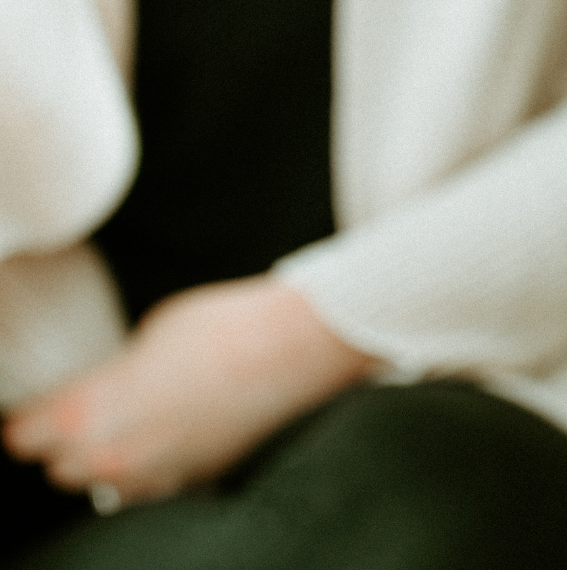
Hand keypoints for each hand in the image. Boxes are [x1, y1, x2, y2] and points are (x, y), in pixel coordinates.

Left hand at [3, 276, 373, 507]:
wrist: (293, 347)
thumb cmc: (222, 330)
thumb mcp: (144, 337)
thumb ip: (111, 375)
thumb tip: (106, 387)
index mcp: (86, 414)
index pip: (24, 437)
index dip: (34, 416)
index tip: (44, 404)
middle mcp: (114, 456)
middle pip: (59, 468)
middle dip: (66, 442)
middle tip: (88, 408)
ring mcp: (158, 474)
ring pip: (105, 483)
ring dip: (107, 458)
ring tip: (130, 422)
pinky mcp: (197, 477)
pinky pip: (151, 483)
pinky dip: (151, 463)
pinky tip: (169, 430)